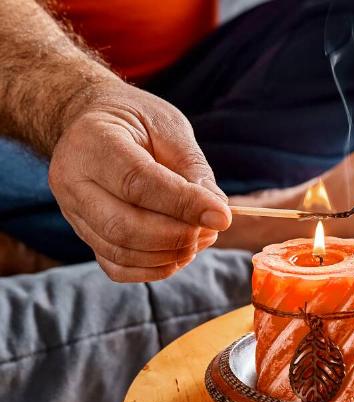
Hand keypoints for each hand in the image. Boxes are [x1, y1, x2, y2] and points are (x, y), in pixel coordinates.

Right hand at [49, 81, 230, 281]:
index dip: (184, 205)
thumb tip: (216, 210)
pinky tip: (178, 254)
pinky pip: (116, 267)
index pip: (138, 183)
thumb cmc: (137, 122)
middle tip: (211, 230)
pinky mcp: (83, 234)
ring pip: (120, 251)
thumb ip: (192, 167)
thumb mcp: (169, 127)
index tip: (222, 217)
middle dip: (177, 236)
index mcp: (92, 142)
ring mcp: (73, 212)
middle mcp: (72, 181)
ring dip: (169, 254)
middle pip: (124, 226)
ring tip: (200, 238)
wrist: (96, 122)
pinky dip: (152, 269)